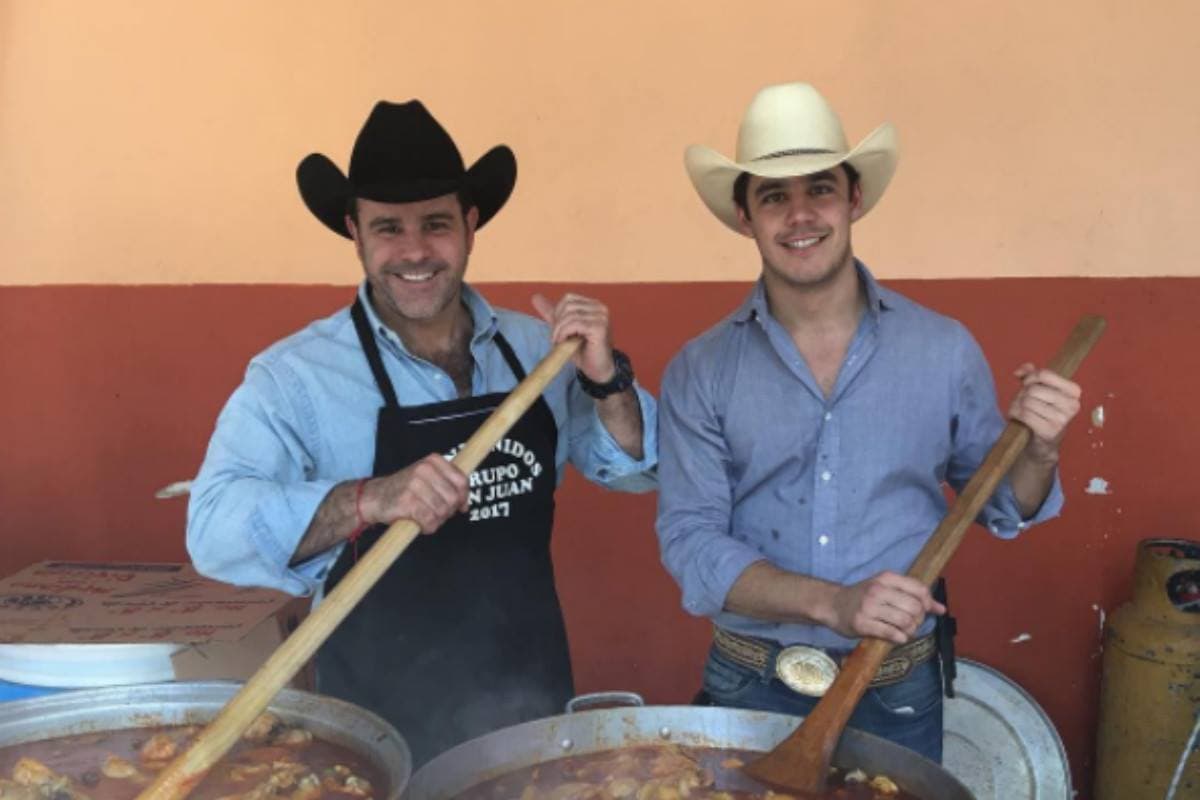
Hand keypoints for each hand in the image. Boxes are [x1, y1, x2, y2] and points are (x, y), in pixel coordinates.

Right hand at [361, 454, 468, 534]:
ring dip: (436, 520)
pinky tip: (420, 524)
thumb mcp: (426, 478)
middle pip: (452, 498)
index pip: (461, 480)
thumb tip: (464, 504)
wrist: (374, 497)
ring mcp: (415, 485)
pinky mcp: (407, 501)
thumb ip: (446, 485)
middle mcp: (424, 470)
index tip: (460, 506)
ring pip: (442, 511)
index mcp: (433, 461)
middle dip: (448, 511)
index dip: (463, 497)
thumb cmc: (403, 490)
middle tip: (437, 514)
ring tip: (426, 518)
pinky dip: (428, 527)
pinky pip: (429, 520)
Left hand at [531, 292, 615, 383]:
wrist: (597, 370)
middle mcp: (600, 308)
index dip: (558, 313)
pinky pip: (575, 324)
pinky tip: (565, 343)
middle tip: (556, 339)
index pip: (568, 298)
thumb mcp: (564, 329)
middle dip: (557, 322)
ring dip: (559, 330)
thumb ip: (552, 313)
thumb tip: (535, 297)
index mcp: (593, 305)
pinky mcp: (599, 327)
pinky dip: (564, 333)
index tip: (557, 330)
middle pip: (568, 305)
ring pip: (570, 315)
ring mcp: (601, 317)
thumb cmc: (583, 351)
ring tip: (560, 342)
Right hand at [827, 571, 945, 643]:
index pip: (919, 589)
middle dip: (918, 619)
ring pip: (905, 622)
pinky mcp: (862, 624)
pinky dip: (900, 638)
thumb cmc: (863, 597)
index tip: (925, 610)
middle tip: (912, 623)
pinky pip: (892, 634)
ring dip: (910, 631)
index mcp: (886, 578)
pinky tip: (897, 636)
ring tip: (904, 631)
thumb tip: (941, 609)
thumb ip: (912, 595)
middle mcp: (877, 590)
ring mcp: (869, 607)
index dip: (928, 603)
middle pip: (915, 608)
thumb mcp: (885, 588)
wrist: (833, 605)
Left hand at [1008, 363, 1081, 463]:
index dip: (1030, 378)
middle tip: (1022, 402)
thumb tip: (1019, 371)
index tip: (1026, 384)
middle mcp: (1072, 405)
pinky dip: (1015, 414)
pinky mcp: (1050, 431)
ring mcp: (1063, 419)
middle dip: (1022, 394)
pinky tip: (1018, 417)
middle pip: (1034, 389)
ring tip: (1020, 410)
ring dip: (1017, 405)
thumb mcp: (1041, 391)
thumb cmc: (1042, 413)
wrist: (1044, 443)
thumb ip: (1031, 376)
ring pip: (1027, 401)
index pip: (1045, 374)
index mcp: (1074, 392)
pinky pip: (1025, 414)